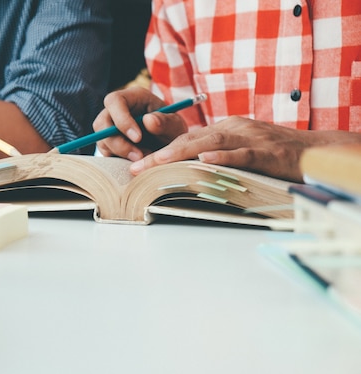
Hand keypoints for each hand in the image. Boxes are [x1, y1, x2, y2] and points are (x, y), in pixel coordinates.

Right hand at [93, 86, 187, 160]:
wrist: (170, 145)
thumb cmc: (171, 129)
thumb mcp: (175, 125)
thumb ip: (165, 121)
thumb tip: (148, 120)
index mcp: (132, 97)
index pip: (115, 101)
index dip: (122, 119)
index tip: (138, 138)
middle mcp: (116, 111)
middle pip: (101, 124)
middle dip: (118, 143)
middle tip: (139, 156)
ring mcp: (109, 128)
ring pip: (102, 141)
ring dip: (121, 154)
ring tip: (143, 159)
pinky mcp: (109, 144)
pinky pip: (106, 153)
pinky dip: (120, 160)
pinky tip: (137, 162)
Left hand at [130, 116, 334, 181]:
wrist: (312, 151)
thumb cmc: (272, 154)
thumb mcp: (238, 148)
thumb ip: (214, 153)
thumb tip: (186, 166)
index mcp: (225, 128)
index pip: (186, 138)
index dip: (160, 148)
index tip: (137, 162)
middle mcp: (233, 129)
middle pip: (191, 139)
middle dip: (161, 153)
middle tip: (137, 167)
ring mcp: (250, 139)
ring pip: (211, 142)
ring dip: (182, 152)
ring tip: (159, 161)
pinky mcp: (267, 152)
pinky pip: (242, 154)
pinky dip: (223, 157)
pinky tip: (205, 161)